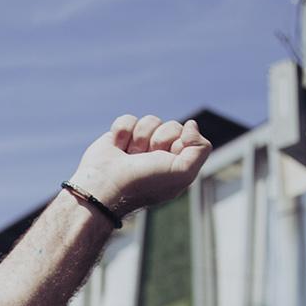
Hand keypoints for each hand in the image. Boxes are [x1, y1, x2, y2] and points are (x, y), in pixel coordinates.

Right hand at [67, 115, 211, 216]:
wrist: (105, 186)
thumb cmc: (144, 183)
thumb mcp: (183, 172)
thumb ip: (200, 148)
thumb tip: (191, 125)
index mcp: (177, 164)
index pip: (188, 135)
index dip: (178, 141)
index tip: (166, 157)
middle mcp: (161, 155)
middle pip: (171, 125)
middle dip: (158, 139)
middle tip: (146, 157)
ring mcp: (140, 145)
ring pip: (150, 120)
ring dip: (139, 138)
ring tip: (130, 155)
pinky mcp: (121, 137)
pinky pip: (128, 119)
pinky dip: (122, 132)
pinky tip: (117, 148)